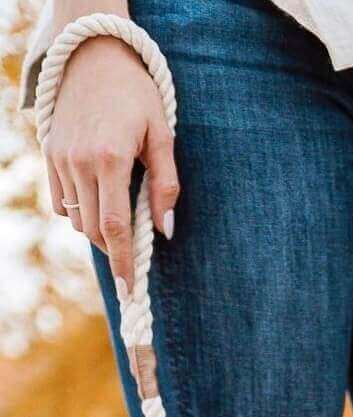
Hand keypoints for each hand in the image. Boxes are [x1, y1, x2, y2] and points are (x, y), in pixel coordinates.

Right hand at [43, 34, 178, 292]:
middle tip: (134, 258)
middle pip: (95, 229)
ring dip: (98, 229)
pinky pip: (61, 202)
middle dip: (115, 249)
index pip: (116, 227)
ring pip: (77, 219)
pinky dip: (79, 211)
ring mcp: (60, 158)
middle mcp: (80, 162)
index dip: (123, 262)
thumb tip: (166, 230)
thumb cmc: (136, 94)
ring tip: (119, 217)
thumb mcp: (162, 136)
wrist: (91, 54)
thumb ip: (166, 186)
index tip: (129, 290)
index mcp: (111, 159)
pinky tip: (98, 198)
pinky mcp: (49, 154)